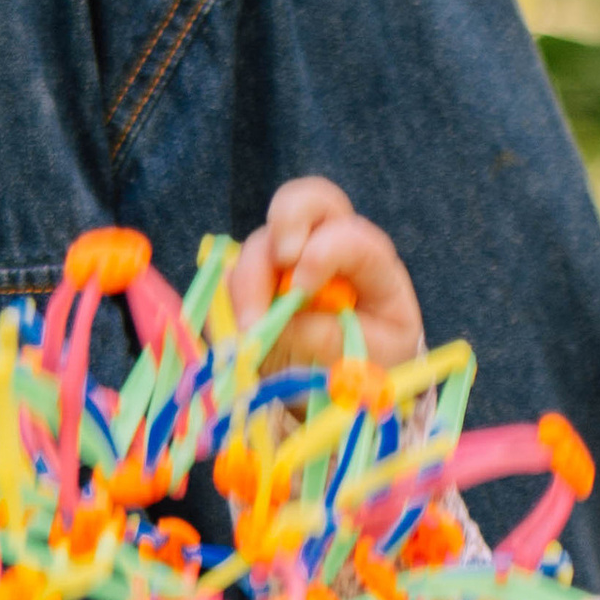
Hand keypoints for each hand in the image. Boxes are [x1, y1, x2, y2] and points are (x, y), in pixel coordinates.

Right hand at [226, 176, 424, 374]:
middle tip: (281, 257)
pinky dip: (227, 302)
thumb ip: (329, 339)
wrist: (338, 398)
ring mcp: (287, 263)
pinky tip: (238, 336)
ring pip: (259, 245)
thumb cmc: (363, 373)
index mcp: (372, 266)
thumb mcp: (365, 365)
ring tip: (249, 331)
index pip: (353, 236)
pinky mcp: (252, 284)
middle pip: (309, 201)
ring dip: (249, 283)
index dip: (325, 252)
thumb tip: (286, 322)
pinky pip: (228, 278)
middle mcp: (329, 249)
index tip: (303, 290)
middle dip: (289, 218)